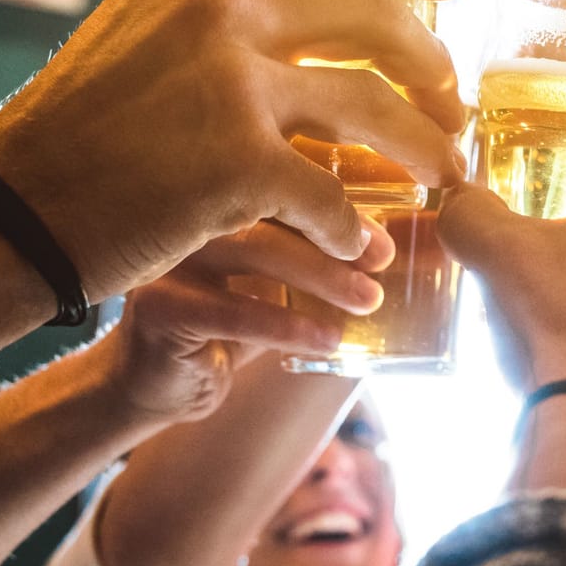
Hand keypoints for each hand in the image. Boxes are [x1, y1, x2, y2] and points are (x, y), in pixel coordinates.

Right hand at [0, 0, 467, 301]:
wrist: (8, 214)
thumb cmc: (78, 132)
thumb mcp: (139, 27)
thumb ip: (217, 5)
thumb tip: (318, 1)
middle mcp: (215, 5)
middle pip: (376, 15)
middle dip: (433, 61)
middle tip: (453, 97)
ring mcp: (228, 83)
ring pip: (376, 109)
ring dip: (423, 147)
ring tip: (443, 175)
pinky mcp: (235, 165)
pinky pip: (333, 198)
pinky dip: (354, 231)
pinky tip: (360, 250)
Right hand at [99, 217, 392, 423]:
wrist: (161, 383)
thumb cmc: (228, 325)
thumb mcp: (282, 285)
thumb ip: (328, 260)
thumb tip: (407, 252)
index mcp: (218, 196)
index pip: (284, 182)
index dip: (340, 206)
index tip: (385, 238)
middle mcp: (189, 213)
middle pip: (270, 208)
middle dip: (334, 238)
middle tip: (381, 263)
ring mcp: (168, 256)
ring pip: (252, 250)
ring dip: (319, 276)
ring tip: (367, 301)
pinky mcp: (158, 306)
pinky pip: (233, 310)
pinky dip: (287, 325)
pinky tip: (328, 340)